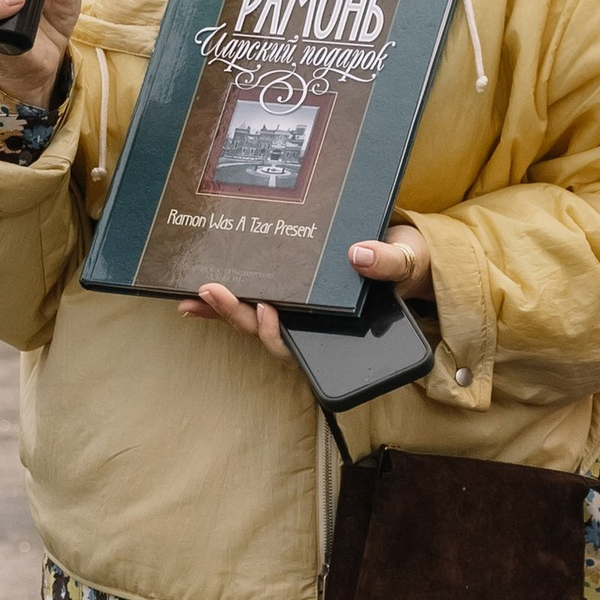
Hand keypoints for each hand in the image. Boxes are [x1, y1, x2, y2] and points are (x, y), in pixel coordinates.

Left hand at [178, 224, 433, 357]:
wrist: (404, 252)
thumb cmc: (403, 262)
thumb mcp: (404, 261)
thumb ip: (388, 263)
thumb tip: (359, 254)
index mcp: (335, 330)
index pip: (298, 346)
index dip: (277, 335)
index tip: (269, 311)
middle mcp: (309, 326)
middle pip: (265, 332)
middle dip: (236, 315)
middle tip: (212, 292)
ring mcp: (294, 312)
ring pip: (252, 319)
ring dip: (221, 309)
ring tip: (195, 294)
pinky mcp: (283, 293)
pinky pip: (249, 301)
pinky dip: (223, 300)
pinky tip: (198, 293)